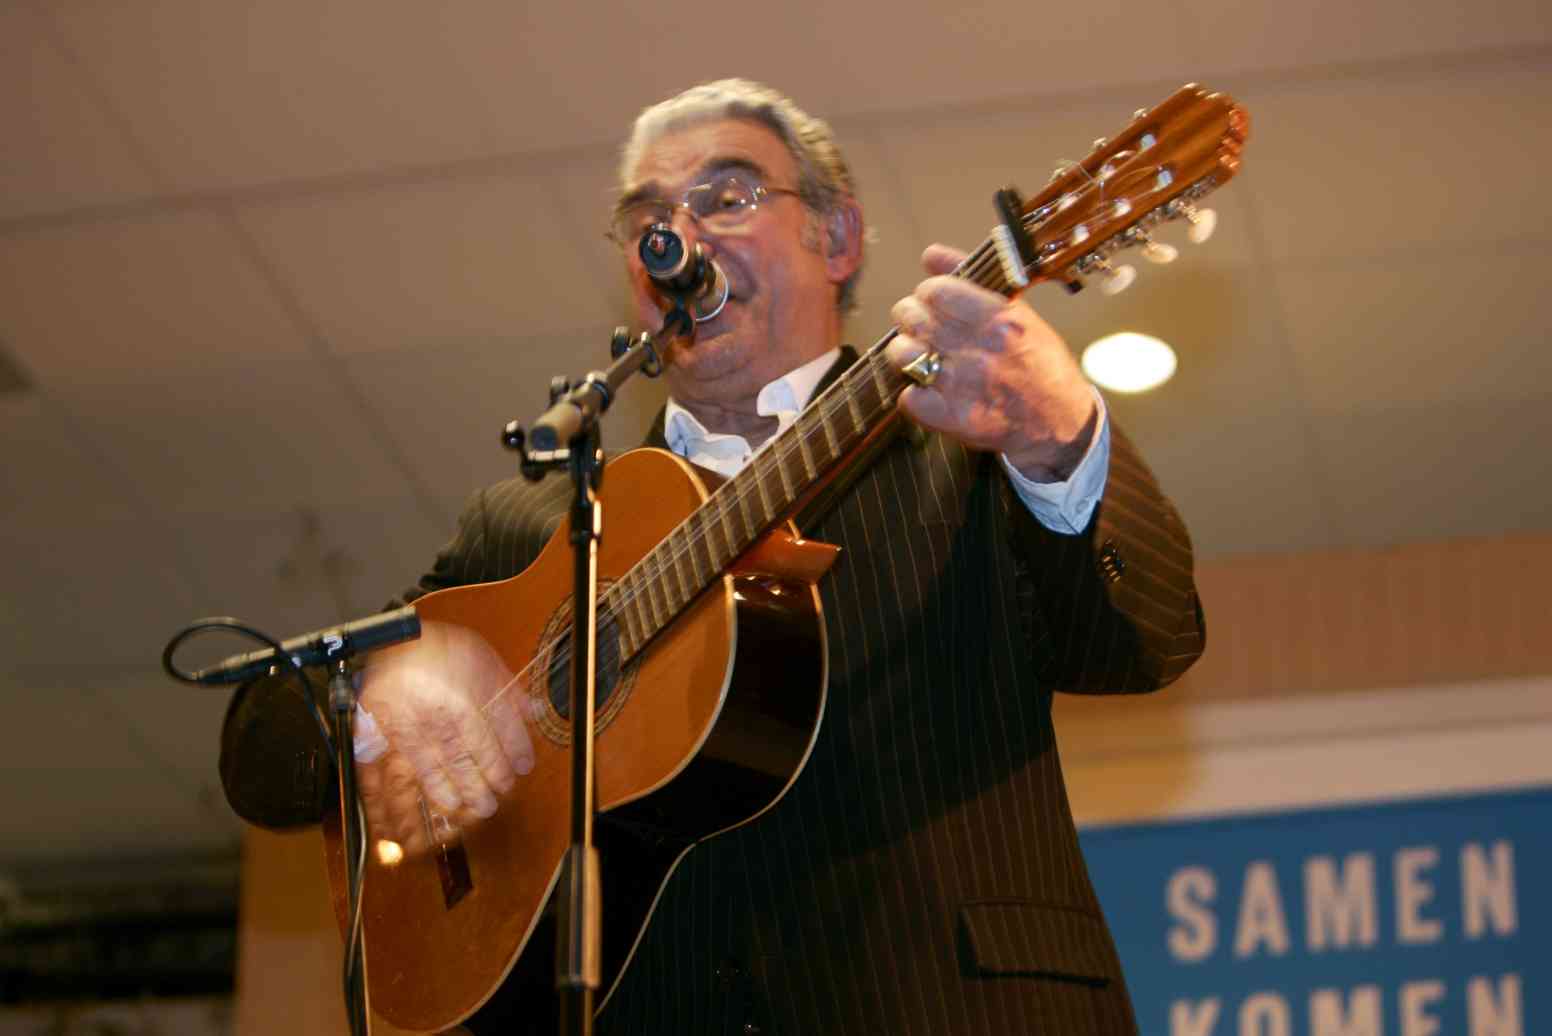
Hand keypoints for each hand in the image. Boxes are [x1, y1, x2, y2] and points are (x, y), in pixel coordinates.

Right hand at [353, 620, 533, 854]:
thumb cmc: (440, 647)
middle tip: (487, 805)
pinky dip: (389, 807)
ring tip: (458, 815)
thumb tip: (530, 714)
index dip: (508, 760)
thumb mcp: (482, 658)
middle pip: (463, 765)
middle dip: (479, 790)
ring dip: (446, 799)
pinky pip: (379, 781)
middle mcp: (435, 721)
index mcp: (463, 700)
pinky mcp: (375, 740)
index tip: (518, 772)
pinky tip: (396, 827)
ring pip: (427, 778)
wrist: (394, 638)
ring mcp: (403, 732)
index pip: (492, 740)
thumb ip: (506, 690)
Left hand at [884, 244, 1097, 480]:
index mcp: (1000, 320)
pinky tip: (927, 389)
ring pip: (904, 355)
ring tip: (918, 354)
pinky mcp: (953, 418)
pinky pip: (908, 397)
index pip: (937, 290)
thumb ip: (971, 281)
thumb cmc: (1040, 365)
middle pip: (914, 319)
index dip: (927, 293)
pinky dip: (912, 393)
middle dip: (909, 317)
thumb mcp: (1018, 315)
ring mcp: (965, 387)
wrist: (1059, 423)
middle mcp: (981, 351)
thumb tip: (931, 254)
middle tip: (917, 324)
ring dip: (904, 352)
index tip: (932, 300)